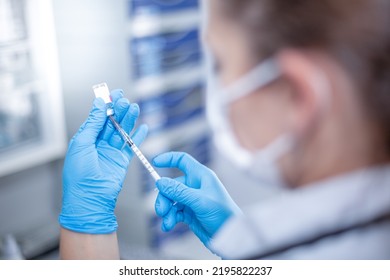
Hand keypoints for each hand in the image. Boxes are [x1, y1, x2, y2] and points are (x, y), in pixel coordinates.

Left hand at [59, 90, 147, 233]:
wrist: (90, 199)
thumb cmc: (79, 175)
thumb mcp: (83, 143)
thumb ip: (93, 123)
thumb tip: (99, 105)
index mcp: (85, 139)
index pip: (97, 118)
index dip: (105, 105)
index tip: (112, 94)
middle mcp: (98, 144)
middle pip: (111, 123)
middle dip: (118, 110)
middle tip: (124, 100)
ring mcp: (111, 153)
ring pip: (122, 132)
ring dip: (128, 120)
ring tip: (134, 108)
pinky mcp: (122, 162)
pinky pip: (131, 146)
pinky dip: (138, 137)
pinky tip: (143, 127)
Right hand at [153, 152, 241, 246]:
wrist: (230, 236)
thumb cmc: (223, 214)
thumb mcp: (199, 201)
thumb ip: (179, 191)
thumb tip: (160, 182)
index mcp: (201, 176)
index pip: (182, 160)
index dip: (168, 159)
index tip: (155, 162)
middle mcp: (195, 185)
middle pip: (171, 185)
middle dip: (164, 197)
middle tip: (161, 210)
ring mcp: (192, 199)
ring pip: (171, 200)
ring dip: (166, 210)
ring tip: (167, 221)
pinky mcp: (190, 213)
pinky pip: (174, 212)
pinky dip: (169, 218)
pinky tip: (168, 226)